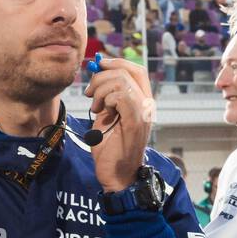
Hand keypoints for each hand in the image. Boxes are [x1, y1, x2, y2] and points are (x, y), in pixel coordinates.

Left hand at [83, 56, 155, 191]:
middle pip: (127, 71)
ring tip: (95, 107)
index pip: (136, 69)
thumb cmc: (110, 149)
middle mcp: (147, 104)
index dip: (117, 62)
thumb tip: (97, 72)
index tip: (98, 65)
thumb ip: (105, 96)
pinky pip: (121, 96)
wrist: (116, 176)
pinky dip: (106, 99)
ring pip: (121, 81)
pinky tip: (101, 112)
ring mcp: (143, 113)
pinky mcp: (135, 122)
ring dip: (101, 90)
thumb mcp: (105, 116)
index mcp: (142, 101)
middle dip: (101, 76)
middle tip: (89, 93)